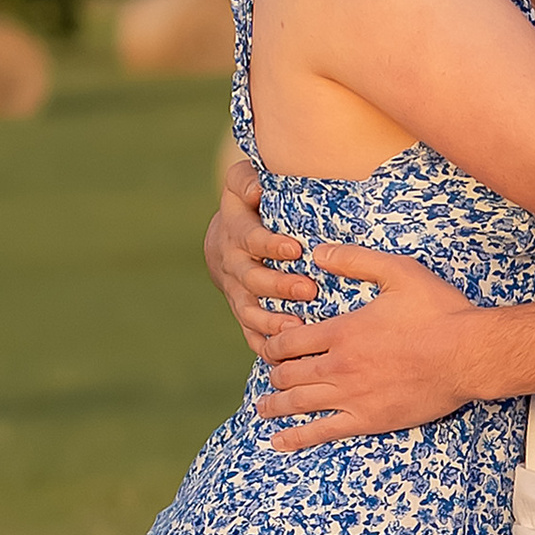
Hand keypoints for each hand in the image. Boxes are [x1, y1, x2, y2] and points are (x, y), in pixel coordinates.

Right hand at [205, 149, 317, 356]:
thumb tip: (257, 188)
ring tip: (297, 327)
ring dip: (272, 321)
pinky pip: (251, 334)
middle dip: (280, 286)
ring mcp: (237, 293)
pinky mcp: (244, 313)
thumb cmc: (247, 204)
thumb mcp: (242, 182)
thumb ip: (247, 180)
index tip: (295, 249)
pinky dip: (264, 346)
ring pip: (249, 312)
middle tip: (309, 289)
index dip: (270, 245)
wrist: (225, 239)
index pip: (251, 239)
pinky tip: (284, 355)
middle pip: (253, 280)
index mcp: (236, 233)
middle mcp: (234, 265)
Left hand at [250, 244, 485, 445]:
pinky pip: (322, 432)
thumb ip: (355, 260)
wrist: (468, 354)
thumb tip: (318, 253)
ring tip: (263, 407)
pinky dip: (296, 437)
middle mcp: (338, 365)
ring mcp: (351, 396)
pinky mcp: (368, 420)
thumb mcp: (398, 271)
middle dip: (274, 373)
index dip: (273, 344)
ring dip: (275, 405)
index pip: (290, 341)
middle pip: (289, 373)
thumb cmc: (439, 312)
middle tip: (269, 375)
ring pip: (299, 403)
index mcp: (341, 331)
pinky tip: (279, 441)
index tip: (270, 347)